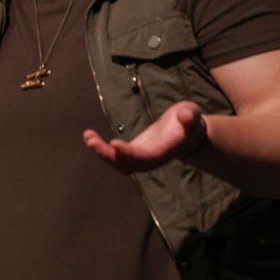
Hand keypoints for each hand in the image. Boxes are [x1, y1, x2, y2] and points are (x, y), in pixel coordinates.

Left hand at [81, 100, 206, 172]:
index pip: (145, 157)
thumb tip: (186, 116)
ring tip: (88, 136)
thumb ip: (190, 116)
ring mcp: (140, 158)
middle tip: (91, 140)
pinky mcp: (133, 153)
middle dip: (108, 155)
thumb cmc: (189, 122)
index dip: (129, 153)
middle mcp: (150, 159)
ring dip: (102, 152)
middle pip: (127, 164)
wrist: (187, 135)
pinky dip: (102, 149)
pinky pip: (115, 156)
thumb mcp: (191, 114)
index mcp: (164, 151)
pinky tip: (89, 135)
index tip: (114, 144)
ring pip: (118, 163)